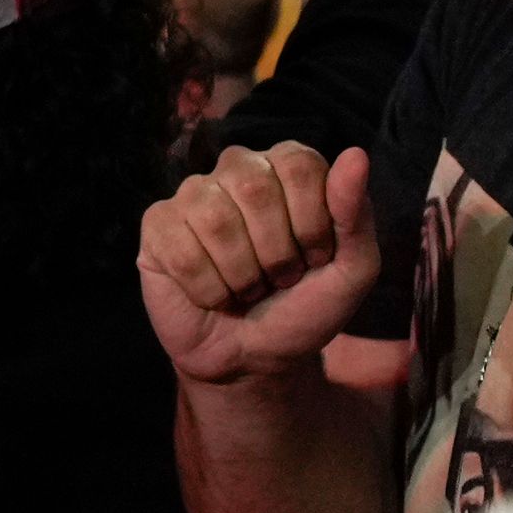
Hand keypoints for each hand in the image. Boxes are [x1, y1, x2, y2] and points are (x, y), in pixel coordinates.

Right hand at [138, 143, 384, 385]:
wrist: (253, 357)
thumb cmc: (304, 308)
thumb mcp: (352, 272)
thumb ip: (356, 215)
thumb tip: (356, 155)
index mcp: (286, 169)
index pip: (299, 164)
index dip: (312, 221)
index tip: (315, 258)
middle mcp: (236, 170)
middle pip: (254, 187)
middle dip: (276, 251)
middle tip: (279, 278)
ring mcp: (191, 196)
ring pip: (214, 219)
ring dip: (241, 274)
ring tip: (246, 288)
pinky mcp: (157, 226)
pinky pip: (180, 249)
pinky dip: (207, 288)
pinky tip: (213, 295)